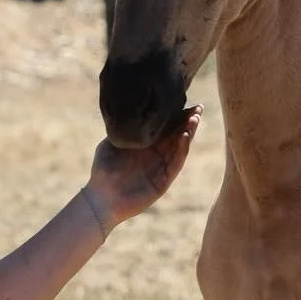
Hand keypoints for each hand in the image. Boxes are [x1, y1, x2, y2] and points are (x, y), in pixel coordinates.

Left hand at [86, 107, 200, 230]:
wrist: (102, 197)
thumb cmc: (103, 170)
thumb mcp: (111, 143)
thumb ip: (124, 128)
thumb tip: (133, 109)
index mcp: (145, 145)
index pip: (165, 127)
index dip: (176, 115)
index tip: (186, 102)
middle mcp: (156, 155)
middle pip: (176, 135)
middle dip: (188, 121)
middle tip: (198, 108)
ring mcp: (161, 168)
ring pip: (179, 147)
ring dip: (188, 133)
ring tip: (194, 118)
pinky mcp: (163, 181)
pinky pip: (176, 163)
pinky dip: (182, 149)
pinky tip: (185, 136)